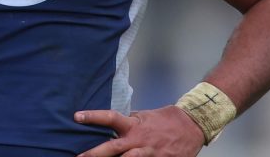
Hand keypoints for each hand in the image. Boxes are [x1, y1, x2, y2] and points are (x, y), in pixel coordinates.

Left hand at [74, 105, 204, 156]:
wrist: (192, 126)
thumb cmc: (167, 119)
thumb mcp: (145, 116)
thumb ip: (130, 121)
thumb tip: (115, 124)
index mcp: (134, 126)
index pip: (110, 118)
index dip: (93, 117)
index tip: (76, 116)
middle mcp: (139, 141)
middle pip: (113, 148)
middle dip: (94, 154)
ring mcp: (149, 154)